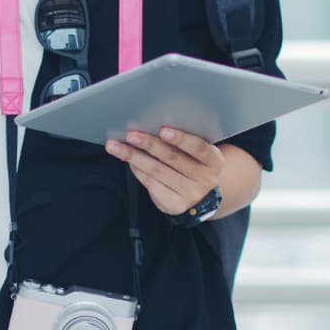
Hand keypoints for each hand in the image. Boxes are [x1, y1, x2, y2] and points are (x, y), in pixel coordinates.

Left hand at [106, 127, 223, 216]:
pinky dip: (137, 170)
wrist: (200, 197)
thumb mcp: (196, 154)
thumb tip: (149, 124)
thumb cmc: (193, 165)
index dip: (181, 139)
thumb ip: (181, 142)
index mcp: (214, 160)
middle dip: (149, 144)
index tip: (162, 130)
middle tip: (131, 135)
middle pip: (173, 158)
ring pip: (157, 171)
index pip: (199, 148)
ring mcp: (191, 194)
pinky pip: (151, 184)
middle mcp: (205, 178)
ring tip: (116, 146)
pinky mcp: (175, 205)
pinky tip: (128, 161)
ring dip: (134, 157)